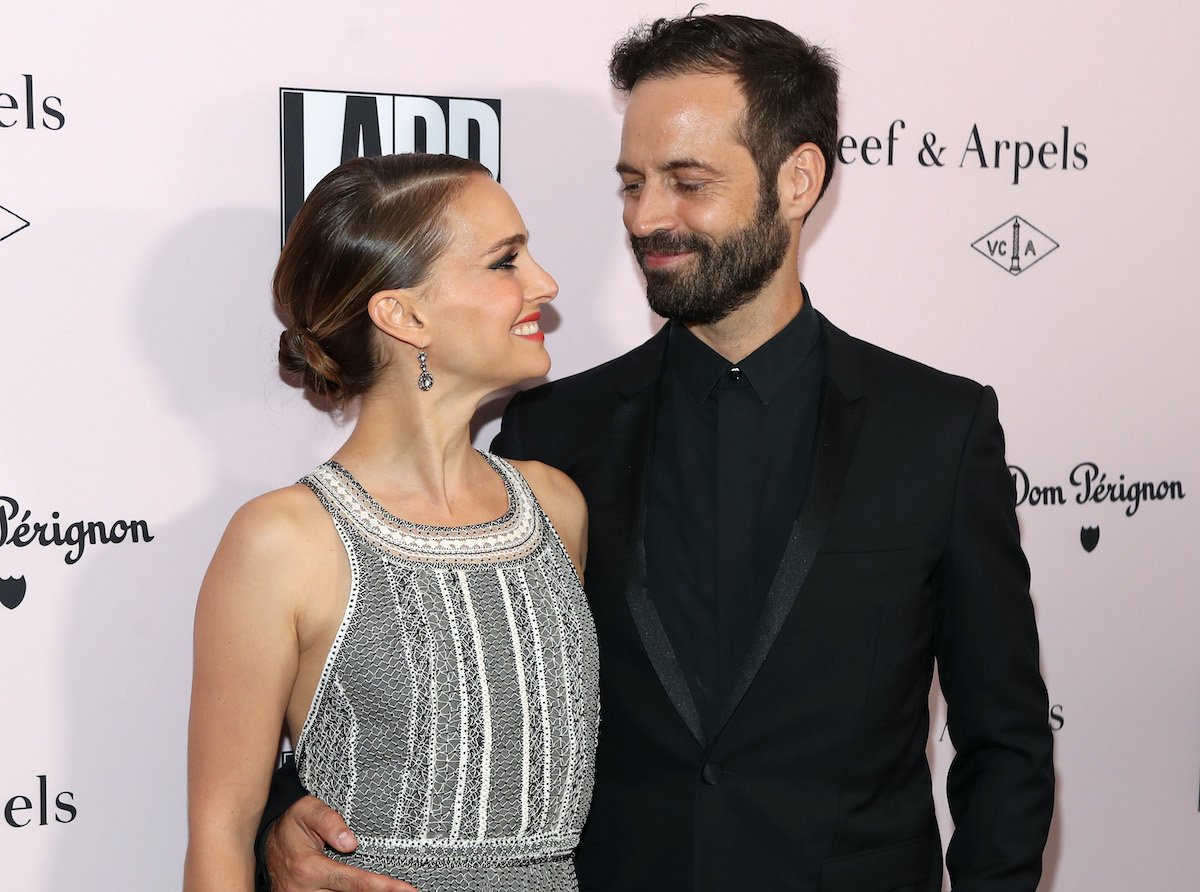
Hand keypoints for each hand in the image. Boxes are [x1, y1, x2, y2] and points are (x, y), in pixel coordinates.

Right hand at [265, 795, 417, 891]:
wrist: (265, 838)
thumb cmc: (290, 823)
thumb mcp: (307, 810)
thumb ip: (330, 822)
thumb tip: (351, 842)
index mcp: (309, 868)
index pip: (354, 883)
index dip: (383, 887)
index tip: (406, 890)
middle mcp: (304, 890)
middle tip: (404, 891)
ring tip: (387, 889)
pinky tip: (365, 891)